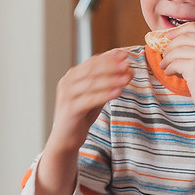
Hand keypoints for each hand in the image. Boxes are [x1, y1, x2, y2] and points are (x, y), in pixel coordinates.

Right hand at [36, 49, 130, 194]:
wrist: (65, 139)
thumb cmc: (80, 116)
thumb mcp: (93, 96)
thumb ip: (105, 83)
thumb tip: (126, 69)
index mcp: (71, 77)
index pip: (91, 62)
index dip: (108, 58)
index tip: (125, 55)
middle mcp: (66, 84)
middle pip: (92, 70)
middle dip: (112, 66)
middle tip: (128, 64)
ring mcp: (66, 96)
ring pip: (92, 83)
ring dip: (112, 79)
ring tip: (128, 77)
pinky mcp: (69, 109)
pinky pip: (90, 99)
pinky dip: (105, 94)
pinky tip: (119, 92)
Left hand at [160, 23, 194, 147]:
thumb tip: (171, 40)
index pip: (192, 27)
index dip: (176, 31)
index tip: (167, 38)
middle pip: (181, 38)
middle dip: (169, 48)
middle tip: (165, 58)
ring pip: (175, 51)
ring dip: (167, 60)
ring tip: (166, 67)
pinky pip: (174, 63)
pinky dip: (169, 69)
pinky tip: (171, 74)